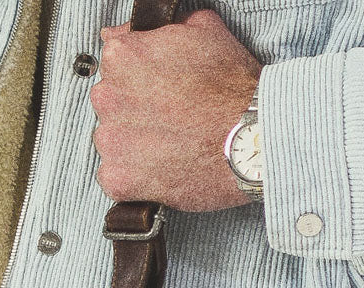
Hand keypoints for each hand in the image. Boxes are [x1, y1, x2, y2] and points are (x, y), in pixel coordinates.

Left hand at [91, 9, 261, 212]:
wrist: (254, 142)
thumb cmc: (235, 90)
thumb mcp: (204, 31)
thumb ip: (158, 29)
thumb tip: (125, 33)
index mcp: (122, 57)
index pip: (117, 69)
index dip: (144, 84)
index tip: (166, 97)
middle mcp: (108, 96)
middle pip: (113, 107)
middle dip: (138, 115)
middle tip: (175, 124)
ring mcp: (112, 140)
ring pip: (113, 143)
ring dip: (136, 149)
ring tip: (173, 152)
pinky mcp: (120, 178)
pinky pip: (115, 180)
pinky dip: (135, 181)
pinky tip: (163, 174)